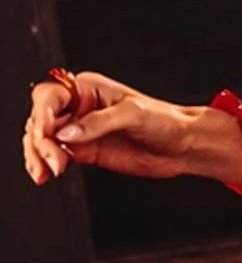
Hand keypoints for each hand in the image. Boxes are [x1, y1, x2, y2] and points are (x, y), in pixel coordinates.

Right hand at [21, 70, 206, 185]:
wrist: (183, 146)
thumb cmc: (166, 120)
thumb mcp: (134, 114)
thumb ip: (99, 122)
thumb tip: (67, 133)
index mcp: (88, 89)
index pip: (50, 96)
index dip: (43, 113)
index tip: (47, 133)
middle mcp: (79, 108)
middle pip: (40, 119)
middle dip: (40, 140)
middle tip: (53, 159)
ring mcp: (79, 131)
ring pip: (42, 140)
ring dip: (38, 155)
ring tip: (49, 171)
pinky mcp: (83, 152)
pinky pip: (53, 156)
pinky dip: (44, 165)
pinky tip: (47, 174)